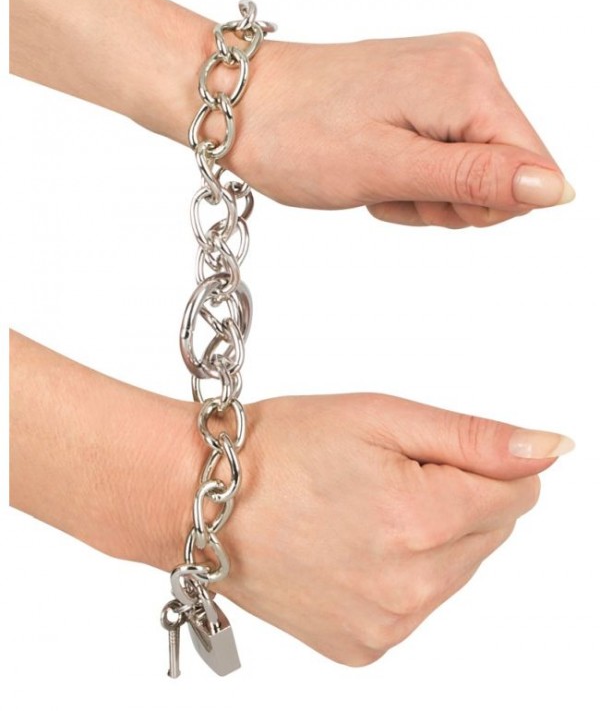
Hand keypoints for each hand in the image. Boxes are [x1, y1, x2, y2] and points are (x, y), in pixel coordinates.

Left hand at [9, 0, 574, 227]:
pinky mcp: (422, 89)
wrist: (240, 104)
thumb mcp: (391, 170)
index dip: (479, 205)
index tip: (420, 197)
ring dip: (423, 191)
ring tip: (374, 174)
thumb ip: (478, 179)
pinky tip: (374, 163)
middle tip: (388, 187)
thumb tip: (555, 190)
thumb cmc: (298, 135)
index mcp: (468, 82)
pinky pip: (444, 152)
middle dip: (445, 200)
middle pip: (502, 170)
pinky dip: (411, 173)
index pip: (530, 169)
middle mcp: (467, 68)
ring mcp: (445, 76)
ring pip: (471, 168)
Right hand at [198, 392, 572, 665]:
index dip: (473, 463)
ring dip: (428, 536)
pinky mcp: (364, 647)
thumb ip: (476, 438)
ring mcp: (387, 624)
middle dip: (451, 498)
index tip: (418, 454)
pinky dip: (400, 572)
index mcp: (420, 520)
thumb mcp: (381, 417)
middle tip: (380, 477)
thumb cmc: (282, 448)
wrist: (202, 502)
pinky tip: (351, 546)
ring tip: (359, 510)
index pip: (516, 492)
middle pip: (489, 533)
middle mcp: (411, 587)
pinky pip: (418, 603)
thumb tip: (552, 449)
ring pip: (457, 570)